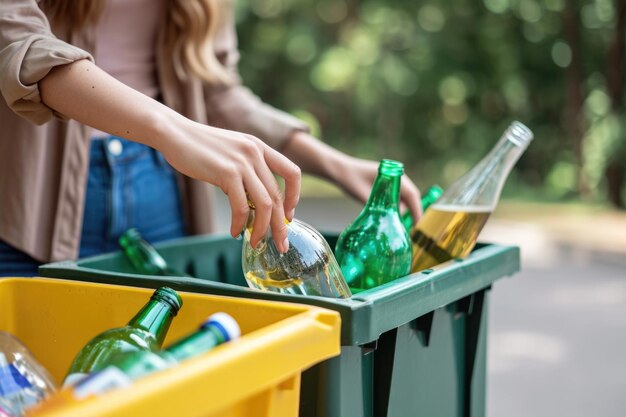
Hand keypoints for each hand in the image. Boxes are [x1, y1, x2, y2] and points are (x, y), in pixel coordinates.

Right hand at [158, 119, 300, 252]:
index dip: (294, 197)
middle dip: (281, 225)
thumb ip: (245, 170)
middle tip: (281, 244)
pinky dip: (240, 223)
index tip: (288, 216)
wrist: (174, 133)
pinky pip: (241, 206)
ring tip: (255, 243)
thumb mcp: (231, 152)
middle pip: (278, 196)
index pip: (292, 172)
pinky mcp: (226, 172)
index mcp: (259, 147)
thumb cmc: (198, 147)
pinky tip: (235, 232)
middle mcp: (255, 153)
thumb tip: (254, 203)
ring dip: (262, 229)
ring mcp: (242, 162)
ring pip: (264, 204)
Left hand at [282, 131, 421, 220]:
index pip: (412, 195)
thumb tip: (389, 223)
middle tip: (411, 231)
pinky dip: (394, 211)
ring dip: (402, 213)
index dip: (418, 210)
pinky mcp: (383, 188)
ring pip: (402, 201)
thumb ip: (376, 208)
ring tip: (401, 230)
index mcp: (394, 176)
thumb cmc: (350, 179)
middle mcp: (395, 179)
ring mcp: (390, 183)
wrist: (339, 171)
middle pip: (410, 199)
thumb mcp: (363, 195)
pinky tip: (390, 222)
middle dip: (412, 214)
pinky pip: (394, 201)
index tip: (419, 224)